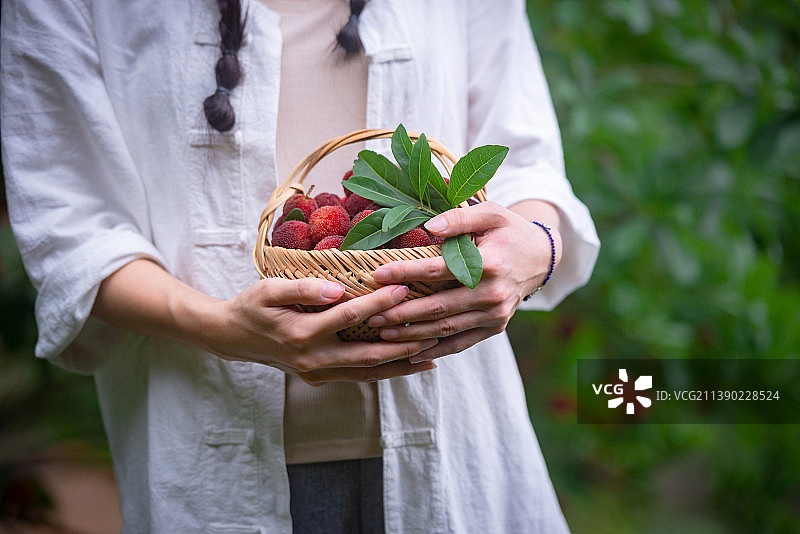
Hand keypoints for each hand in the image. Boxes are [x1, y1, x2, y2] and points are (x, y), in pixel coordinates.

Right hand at [204, 278, 438, 384]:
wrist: (232, 338)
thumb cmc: (251, 307)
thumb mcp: (268, 290)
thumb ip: (302, 289)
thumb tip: (336, 288)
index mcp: (301, 334)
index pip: (349, 317)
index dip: (378, 303)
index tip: (404, 287)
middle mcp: (313, 360)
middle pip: (368, 356)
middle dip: (403, 345)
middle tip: (434, 331)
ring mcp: (318, 373)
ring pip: (368, 373)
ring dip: (401, 365)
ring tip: (433, 354)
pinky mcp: (321, 377)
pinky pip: (359, 376)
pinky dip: (386, 371)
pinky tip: (409, 363)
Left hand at [365, 201, 560, 361]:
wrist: (540, 258)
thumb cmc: (509, 231)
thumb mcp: (490, 213)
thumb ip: (459, 218)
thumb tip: (430, 225)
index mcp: (489, 264)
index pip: (439, 270)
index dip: (407, 273)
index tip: (378, 274)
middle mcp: (492, 294)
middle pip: (439, 307)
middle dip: (402, 313)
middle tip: (371, 315)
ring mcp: (495, 315)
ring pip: (446, 329)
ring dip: (413, 335)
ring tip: (382, 334)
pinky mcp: (494, 328)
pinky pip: (461, 343)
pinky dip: (435, 350)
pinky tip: (410, 354)